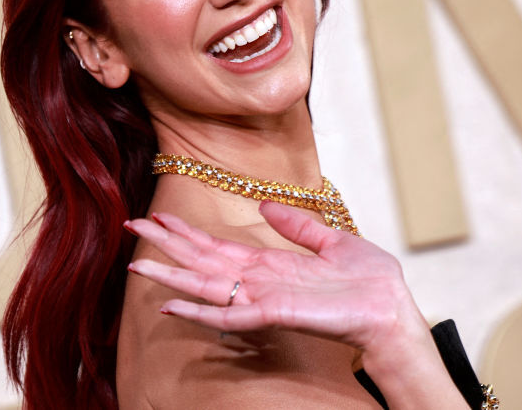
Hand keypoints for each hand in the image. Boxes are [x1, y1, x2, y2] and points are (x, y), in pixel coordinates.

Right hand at [124, 201, 425, 355]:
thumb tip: (265, 206)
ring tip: (136, 264)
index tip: (158, 216)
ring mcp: (261, 300)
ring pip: (205, 287)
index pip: (217, 247)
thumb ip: (297, 226)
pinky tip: (170, 302)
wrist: (391, 308)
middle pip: (201, 262)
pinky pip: (226, 315)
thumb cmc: (368, 282)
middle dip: (166, 246)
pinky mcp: (272, 314)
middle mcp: (258, 283)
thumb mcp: (330, 241)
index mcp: (270, 265)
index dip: (187, 233)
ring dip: (170, 276)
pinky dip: (197, 309)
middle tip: (130, 226)